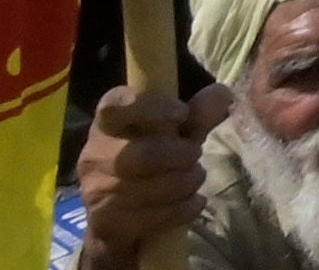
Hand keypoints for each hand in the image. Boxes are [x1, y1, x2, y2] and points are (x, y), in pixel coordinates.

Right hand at [70, 88, 205, 256]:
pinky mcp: (105, 223)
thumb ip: (198, 113)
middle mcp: (94, 156)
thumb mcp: (174, 132)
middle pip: (143, 154)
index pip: (114, 106)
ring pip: (149, 188)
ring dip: (185, 182)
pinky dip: (183, 209)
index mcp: (107, 124)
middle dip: (182, 155)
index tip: (181, 113)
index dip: (149, 107)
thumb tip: (223, 95)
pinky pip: (153, 217)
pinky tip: (194, 202)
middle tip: (196, 154)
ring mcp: (96, 191)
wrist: (119, 214)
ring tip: (195, 178)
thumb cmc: (150, 158)